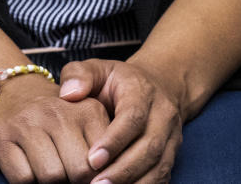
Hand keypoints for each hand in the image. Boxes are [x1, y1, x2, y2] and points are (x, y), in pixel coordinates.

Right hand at [0, 73, 109, 182]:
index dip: (96, 176)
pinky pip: (23, 178)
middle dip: (74, 181)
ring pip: (51, 177)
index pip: (102, 161)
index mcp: (86, 109)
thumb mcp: (85, 121)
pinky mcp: (1, 137)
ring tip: (48, 172)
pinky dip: (28, 182)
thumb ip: (102, 147)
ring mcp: (26, 123)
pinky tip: (29, 169)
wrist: (9, 92)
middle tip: (67, 175)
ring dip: (50, 183)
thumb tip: (101, 180)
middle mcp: (56, 113)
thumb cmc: (55, 117)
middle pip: (78, 171)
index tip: (88, 173)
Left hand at [59, 59, 184, 183]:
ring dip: (134, 182)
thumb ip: (79, 75)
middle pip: (148, 147)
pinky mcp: (171, 155)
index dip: (114, 140)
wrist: (153, 87)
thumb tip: (69, 94)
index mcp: (142, 93)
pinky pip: (162, 176)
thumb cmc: (115, 81)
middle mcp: (163, 116)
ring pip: (159, 165)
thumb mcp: (96, 69)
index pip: (132, 118)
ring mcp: (171, 137)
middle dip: (123, 170)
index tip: (92, 159)